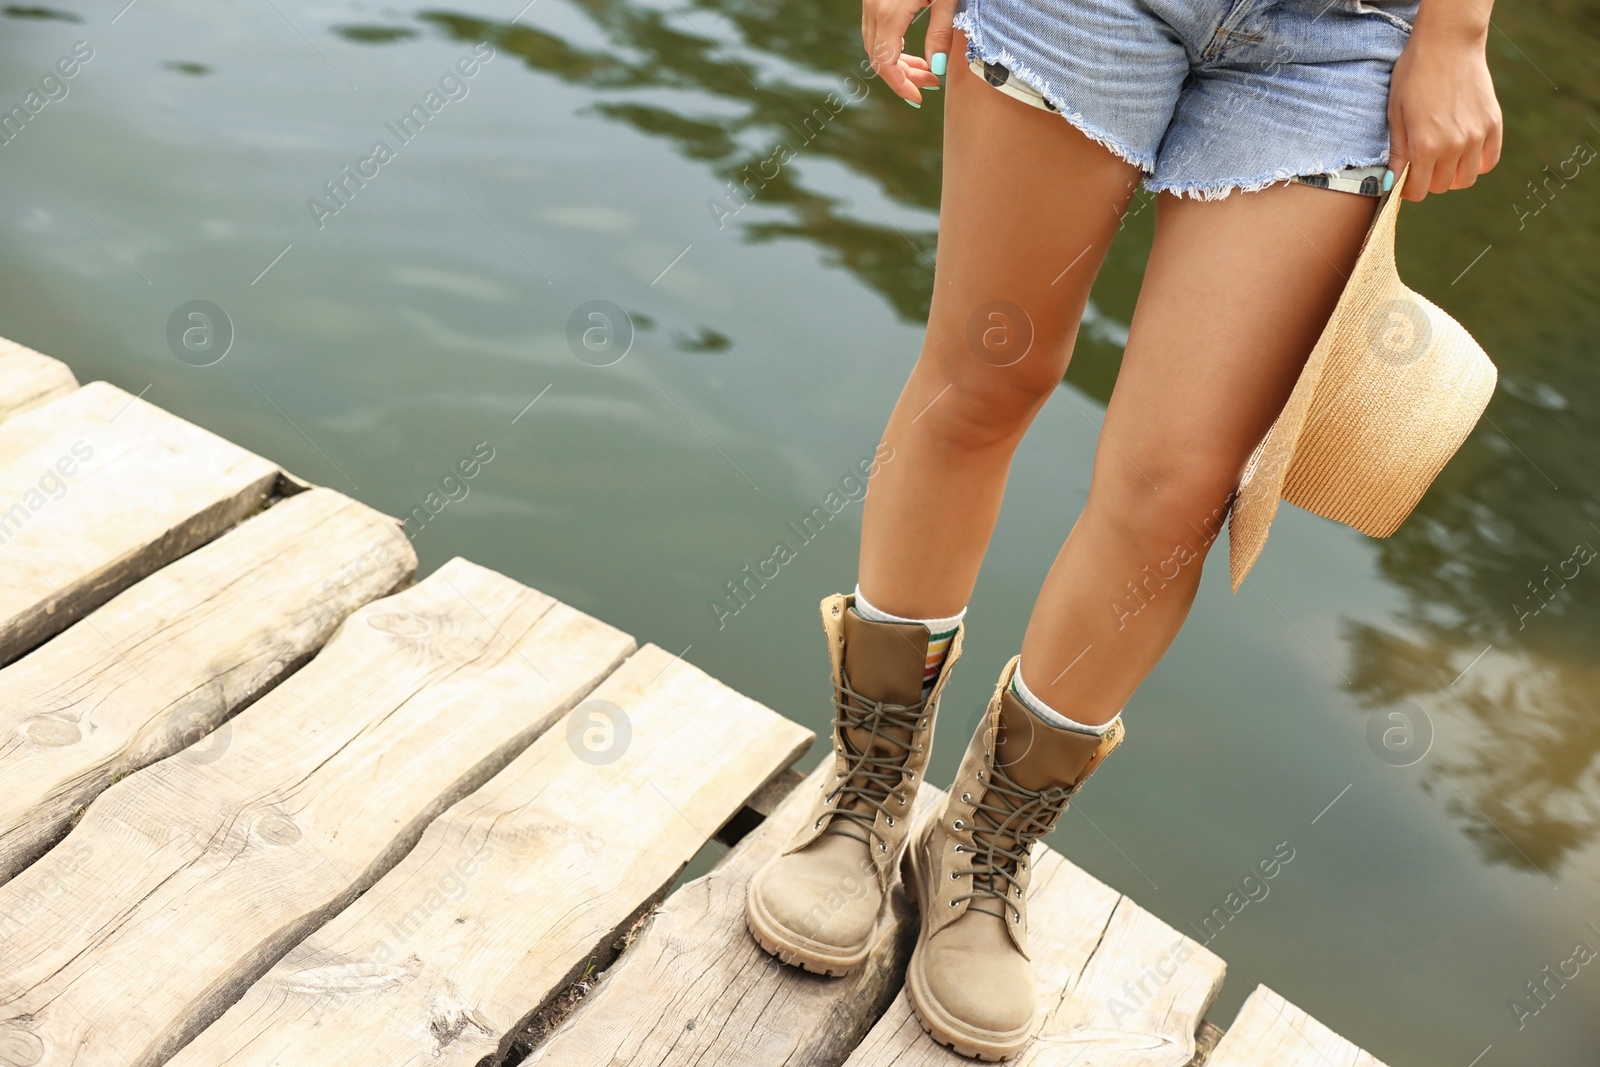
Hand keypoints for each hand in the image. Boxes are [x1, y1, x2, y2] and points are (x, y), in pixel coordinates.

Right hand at [862, 0, 951, 105]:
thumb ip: (940, 32)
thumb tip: (936, 67)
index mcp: (889, 12)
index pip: (885, 63)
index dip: (900, 86)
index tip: (917, 98)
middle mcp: (873, 7)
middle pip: (879, 56)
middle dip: (902, 77)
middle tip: (930, 82)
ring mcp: (870, 1)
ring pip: (873, 43)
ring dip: (895, 62)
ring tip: (922, 68)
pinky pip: (873, 28)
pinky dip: (887, 44)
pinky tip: (905, 47)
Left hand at [1387, 16, 1502, 200]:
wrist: (1448, 45)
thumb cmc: (1414, 76)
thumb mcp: (1396, 114)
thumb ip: (1398, 152)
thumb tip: (1392, 183)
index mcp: (1426, 146)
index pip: (1420, 191)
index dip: (1410, 191)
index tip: (1407, 182)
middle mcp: (1454, 146)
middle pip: (1444, 186)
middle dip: (1430, 182)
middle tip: (1423, 166)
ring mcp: (1477, 135)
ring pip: (1468, 178)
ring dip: (1454, 176)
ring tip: (1444, 162)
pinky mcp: (1493, 124)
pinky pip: (1490, 160)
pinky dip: (1478, 163)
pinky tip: (1465, 154)